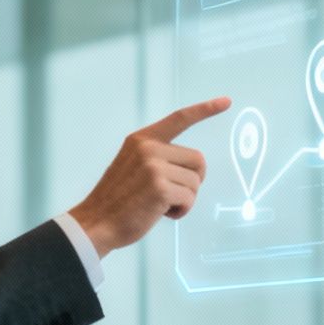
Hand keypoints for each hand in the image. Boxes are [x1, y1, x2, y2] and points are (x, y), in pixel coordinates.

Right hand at [68, 98, 229, 255]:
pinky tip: (161, 214)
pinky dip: (181, 211)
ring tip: (159, 205)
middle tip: (171, 194)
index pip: (180, 118)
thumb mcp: (132, 165)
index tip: (227, 101)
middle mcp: (149, 148)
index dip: (205, 110)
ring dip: (184, 199)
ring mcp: (154, 167)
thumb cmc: (118, 200)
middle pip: (198, 160)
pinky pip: (190, 199)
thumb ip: (157, 157)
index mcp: (142, 139)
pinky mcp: (160, 188)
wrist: (96, 223)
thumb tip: (193, 167)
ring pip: (195, 182)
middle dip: (192, 180)